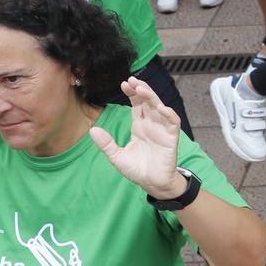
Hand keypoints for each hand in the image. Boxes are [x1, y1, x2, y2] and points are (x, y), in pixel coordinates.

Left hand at [88, 77, 186, 194]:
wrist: (152, 184)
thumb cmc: (137, 170)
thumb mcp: (117, 156)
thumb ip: (106, 143)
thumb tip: (92, 130)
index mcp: (139, 126)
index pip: (137, 104)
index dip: (132, 93)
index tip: (124, 84)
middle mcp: (151, 124)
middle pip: (148, 101)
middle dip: (141, 89)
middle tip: (132, 80)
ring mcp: (162, 130)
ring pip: (159, 107)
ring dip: (152, 97)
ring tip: (142, 89)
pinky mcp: (171, 137)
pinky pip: (172, 122)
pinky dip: (169, 114)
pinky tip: (161, 107)